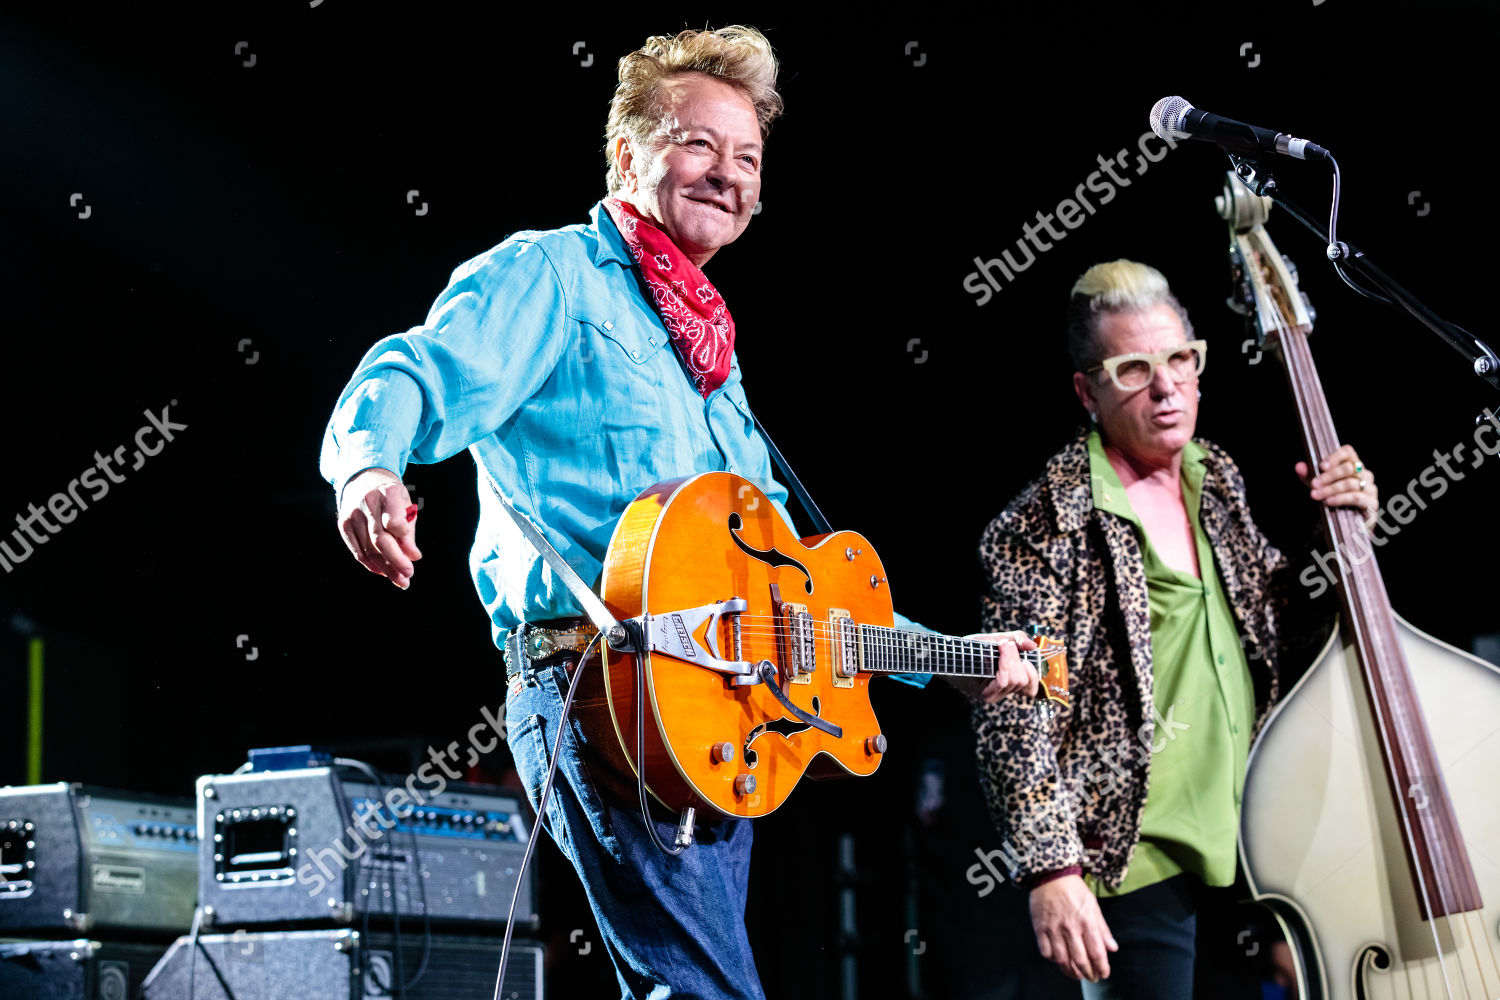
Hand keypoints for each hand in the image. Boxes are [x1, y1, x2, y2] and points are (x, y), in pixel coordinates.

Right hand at [337, 468, 421, 588]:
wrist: (363, 478)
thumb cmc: (390, 495)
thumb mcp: (405, 504)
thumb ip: (409, 531)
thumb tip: (413, 557)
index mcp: (387, 493)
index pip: (393, 521)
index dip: (404, 539)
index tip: (415, 554)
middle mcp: (367, 503)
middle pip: (380, 540)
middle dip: (395, 562)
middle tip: (408, 576)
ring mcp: (352, 514)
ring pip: (368, 549)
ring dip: (385, 568)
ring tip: (400, 580)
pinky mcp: (343, 524)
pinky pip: (357, 550)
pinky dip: (370, 564)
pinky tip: (382, 572)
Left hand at [960, 630, 1038, 701]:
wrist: (950, 652)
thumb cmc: (973, 647)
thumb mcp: (998, 638)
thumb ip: (1017, 639)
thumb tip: (1033, 646)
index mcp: (1010, 681)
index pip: (1031, 688)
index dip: (1033, 674)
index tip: (1025, 659)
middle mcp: (1003, 691)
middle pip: (1023, 681)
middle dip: (1017, 660)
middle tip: (1006, 646)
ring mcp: (994, 695)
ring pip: (1014, 681)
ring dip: (1010, 660)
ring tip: (1002, 646)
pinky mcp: (985, 695)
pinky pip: (1002, 682)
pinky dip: (1004, 666)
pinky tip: (1000, 655)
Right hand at [1030, 874, 1118, 981]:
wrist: (1051, 875)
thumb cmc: (1074, 889)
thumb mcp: (1093, 906)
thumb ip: (1103, 929)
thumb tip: (1112, 948)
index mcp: (1087, 921)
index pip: (1097, 952)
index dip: (1102, 968)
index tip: (1103, 973)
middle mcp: (1070, 927)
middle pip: (1080, 960)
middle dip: (1088, 974)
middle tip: (1091, 977)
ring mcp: (1054, 929)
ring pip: (1062, 960)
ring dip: (1071, 971)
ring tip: (1076, 973)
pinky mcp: (1040, 928)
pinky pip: (1046, 952)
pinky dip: (1053, 960)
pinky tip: (1059, 959)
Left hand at [1296, 443, 1377, 527]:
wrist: (1346, 524)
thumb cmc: (1334, 499)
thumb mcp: (1319, 486)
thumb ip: (1309, 476)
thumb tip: (1299, 466)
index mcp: (1352, 465)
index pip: (1348, 452)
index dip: (1335, 457)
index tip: (1321, 466)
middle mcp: (1364, 474)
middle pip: (1348, 468)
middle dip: (1328, 476)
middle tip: (1313, 484)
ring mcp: (1370, 488)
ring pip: (1351, 483)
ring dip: (1331, 489)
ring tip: (1316, 495)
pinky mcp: (1372, 503)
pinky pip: (1357, 497)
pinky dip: (1341, 498)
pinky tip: (1329, 501)